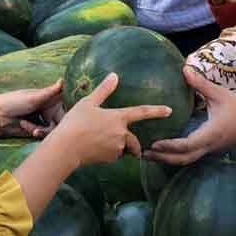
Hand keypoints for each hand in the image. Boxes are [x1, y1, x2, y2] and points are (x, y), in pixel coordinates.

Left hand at [0, 80, 66, 137]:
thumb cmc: (13, 102)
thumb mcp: (33, 97)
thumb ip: (51, 92)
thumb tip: (63, 80)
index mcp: (50, 99)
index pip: (65, 109)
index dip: (67, 116)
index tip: (67, 122)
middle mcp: (48, 109)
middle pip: (60, 123)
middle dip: (52, 127)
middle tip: (44, 129)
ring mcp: (41, 120)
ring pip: (51, 130)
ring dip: (42, 130)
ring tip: (32, 129)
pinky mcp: (35, 129)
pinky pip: (42, 134)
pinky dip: (36, 132)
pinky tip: (26, 126)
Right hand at [49, 73, 172, 165]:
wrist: (66, 148)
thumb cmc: (75, 123)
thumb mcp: (88, 102)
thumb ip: (104, 90)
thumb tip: (114, 75)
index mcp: (118, 117)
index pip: (142, 112)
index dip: (157, 111)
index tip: (169, 110)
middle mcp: (121, 134)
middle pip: (134, 141)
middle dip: (133, 144)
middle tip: (120, 141)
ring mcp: (116, 148)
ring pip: (124, 149)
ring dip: (120, 147)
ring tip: (100, 142)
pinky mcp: (109, 159)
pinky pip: (114, 156)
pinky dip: (110, 153)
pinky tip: (95, 149)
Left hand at [143, 67, 235, 165]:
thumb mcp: (220, 94)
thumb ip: (201, 84)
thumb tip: (185, 69)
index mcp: (210, 134)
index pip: (187, 145)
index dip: (169, 146)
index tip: (154, 143)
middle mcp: (209, 146)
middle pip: (183, 159)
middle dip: (163, 158)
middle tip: (144, 153)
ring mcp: (210, 150)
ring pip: (187, 160)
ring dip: (168, 159)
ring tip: (150, 154)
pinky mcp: (210, 149)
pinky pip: (191, 157)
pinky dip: (176, 156)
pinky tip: (165, 151)